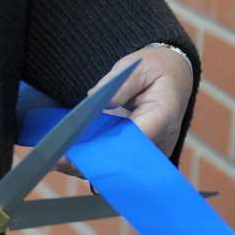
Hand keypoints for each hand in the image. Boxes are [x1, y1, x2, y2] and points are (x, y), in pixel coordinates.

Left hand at [54, 47, 193, 175]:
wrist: (175, 76)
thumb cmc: (157, 70)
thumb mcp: (140, 67)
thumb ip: (120, 84)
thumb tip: (95, 98)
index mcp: (162, 116)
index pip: (134, 139)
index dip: (105, 149)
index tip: (78, 150)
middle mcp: (160, 140)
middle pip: (124, 160)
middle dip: (92, 163)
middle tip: (60, 160)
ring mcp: (152, 150)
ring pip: (121, 167)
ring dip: (91, 166)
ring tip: (59, 162)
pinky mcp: (142, 152)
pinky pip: (120, 162)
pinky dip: (97, 161)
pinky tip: (72, 158)